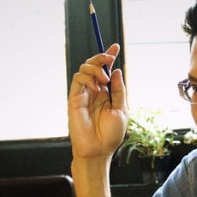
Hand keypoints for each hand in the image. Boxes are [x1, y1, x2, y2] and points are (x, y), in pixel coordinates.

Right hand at [68, 43, 127, 160]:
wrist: (98, 149)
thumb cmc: (111, 134)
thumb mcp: (121, 109)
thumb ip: (118, 90)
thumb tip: (116, 70)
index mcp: (107, 93)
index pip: (107, 70)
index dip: (110, 57)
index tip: (116, 46)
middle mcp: (95, 91)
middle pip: (94, 65)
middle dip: (101, 57)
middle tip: (109, 57)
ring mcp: (84, 94)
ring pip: (84, 68)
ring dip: (95, 68)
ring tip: (103, 80)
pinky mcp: (74, 98)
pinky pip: (78, 78)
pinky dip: (87, 77)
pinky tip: (96, 87)